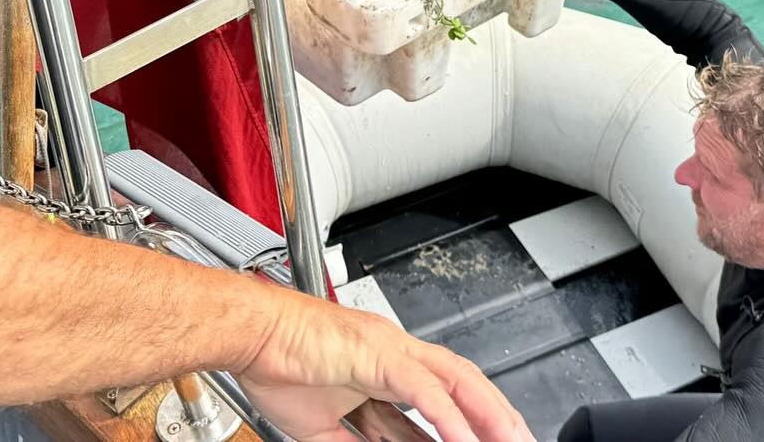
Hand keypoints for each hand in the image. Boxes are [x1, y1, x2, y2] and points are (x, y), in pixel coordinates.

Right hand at [238, 293, 533, 441]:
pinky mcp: (379, 355)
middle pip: (462, 384)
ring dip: (490, 415)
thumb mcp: (319, 426)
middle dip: (494, 417)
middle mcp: (395, 354)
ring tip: (514, 441)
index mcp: (382, 367)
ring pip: (458, 381)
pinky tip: (467, 440)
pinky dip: (451, 418)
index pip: (438, 402)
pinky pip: (425, 391)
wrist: (249, 332)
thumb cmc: (272, 364)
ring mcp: (390, 351)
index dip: (464, 428)